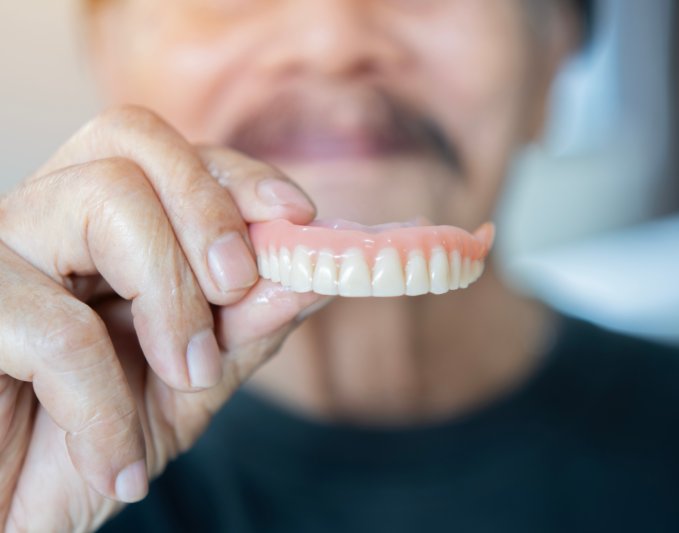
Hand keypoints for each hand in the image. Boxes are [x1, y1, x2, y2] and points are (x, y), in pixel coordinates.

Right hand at [0, 106, 321, 531]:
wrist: (9, 520)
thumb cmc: (85, 450)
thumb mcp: (187, 387)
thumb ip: (244, 328)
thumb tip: (312, 275)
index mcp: (96, 229)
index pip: (169, 152)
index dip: (238, 175)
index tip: (299, 217)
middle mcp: (41, 221)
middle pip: (132, 138)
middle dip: (211, 209)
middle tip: (237, 288)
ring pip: (104, 198)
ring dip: (173, 300)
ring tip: (186, 381)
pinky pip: (57, 327)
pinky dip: (106, 405)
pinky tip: (116, 463)